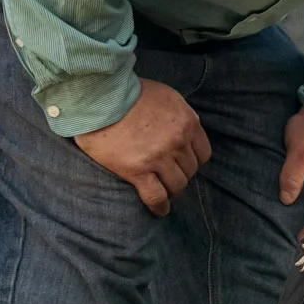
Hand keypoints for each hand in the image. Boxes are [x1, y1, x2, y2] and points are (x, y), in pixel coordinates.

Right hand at [74, 78, 210, 214]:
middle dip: (181, 174)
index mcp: (187, 122)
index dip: (193, 161)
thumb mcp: (166, 96)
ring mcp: (158, 157)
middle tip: (169, 176)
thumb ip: (180, 114)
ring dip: (171, 190)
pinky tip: (160, 210)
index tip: (183, 164)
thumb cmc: (129, 93)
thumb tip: (187, 127)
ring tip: (164, 192)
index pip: (203, 153)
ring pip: (176, 185)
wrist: (100, 97)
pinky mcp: (137, 170)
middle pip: (190, 170)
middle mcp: (177, 141)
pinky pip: (156, 196)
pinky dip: (160, 206)